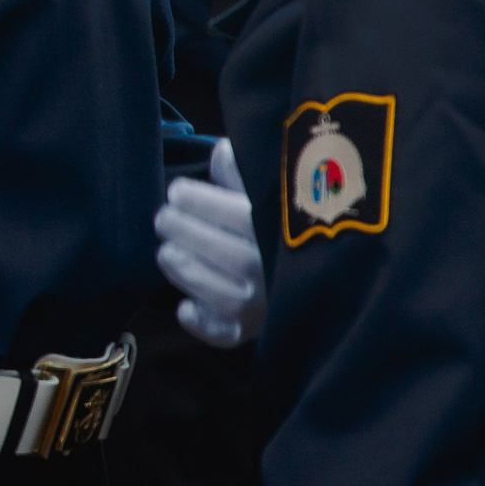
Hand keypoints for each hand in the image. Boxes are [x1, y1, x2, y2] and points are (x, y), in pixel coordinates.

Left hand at [156, 138, 264, 347]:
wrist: (321, 282)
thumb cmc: (281, 229)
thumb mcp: (271, 195)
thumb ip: (244, 174)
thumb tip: (221, 151)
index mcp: (279, 232)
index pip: (231, 213)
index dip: (195, 199)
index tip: (177, 191)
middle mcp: (272, 271)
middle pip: (218, 251)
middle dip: (180, 229)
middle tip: (163, 218)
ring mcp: (260, 307)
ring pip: (212, 290)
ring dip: (181, 268)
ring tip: (167, 251)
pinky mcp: (246, 333)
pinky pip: (219, 333)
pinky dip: (198, 322)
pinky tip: (186, 305)